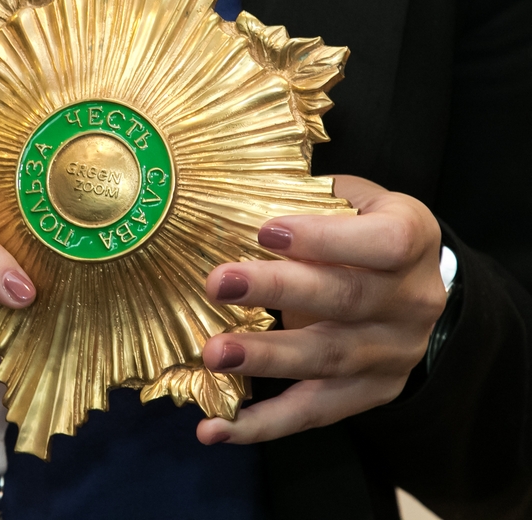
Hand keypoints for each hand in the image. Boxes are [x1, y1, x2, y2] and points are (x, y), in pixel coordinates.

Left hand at [196, 175, 445, 443]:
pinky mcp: (371, 393)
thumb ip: (310, 199)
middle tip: (217, 283)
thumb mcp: (351, 200)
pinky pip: (314, 413)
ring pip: (327, 359)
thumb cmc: (361, 229)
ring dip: (265, 359)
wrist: (413, 285)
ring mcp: (395, 353)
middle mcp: (413, 300)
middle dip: (277, 290)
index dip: (324, 237)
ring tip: (213, 354)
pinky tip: (216, 428)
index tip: (264, 230)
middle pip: (345, 299)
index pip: (381, 241)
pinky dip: (263, 424)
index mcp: (413, 238)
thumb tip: (232, 198)